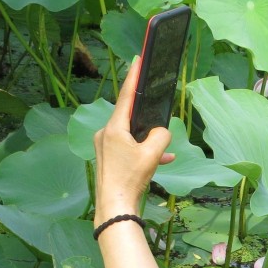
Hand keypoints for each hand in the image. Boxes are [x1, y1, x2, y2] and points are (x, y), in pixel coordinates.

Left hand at [93, 58, 175, 223]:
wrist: (114, 208)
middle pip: (130, 118)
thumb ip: (161, 136)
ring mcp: (105, 147)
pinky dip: (143, 153)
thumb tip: (161, 133)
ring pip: (132, 136)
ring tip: (162, 151)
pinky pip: (129, 149)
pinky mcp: (109, 160)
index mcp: (113, 128)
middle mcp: (105, 134)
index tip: (138, 59)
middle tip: (157, 110)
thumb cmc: (130, 179)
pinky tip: (161, 161)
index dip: (134, 76)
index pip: (127, 96)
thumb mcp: (152, 154)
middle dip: (147, 119)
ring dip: (147, 142)